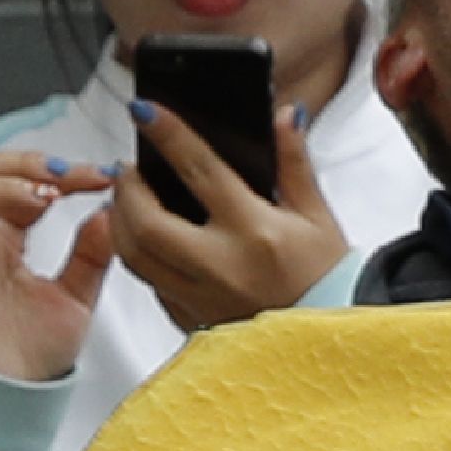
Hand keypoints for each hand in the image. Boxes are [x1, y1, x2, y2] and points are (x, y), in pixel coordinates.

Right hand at [0, 148, 117, 386]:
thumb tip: (110, 209)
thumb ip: (92, 254)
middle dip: (20, 165)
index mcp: (6, 239)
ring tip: (39, 200)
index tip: (98, 175)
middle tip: (62, 178)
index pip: (20, 181)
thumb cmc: (33, 355)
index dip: (57, 170)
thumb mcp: (77, 297)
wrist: (14, 406)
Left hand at [107, 105, 346, 333]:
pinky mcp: (192, 321)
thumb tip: (283, 116)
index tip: (145, 111)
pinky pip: (150, 285)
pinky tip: (147, 239)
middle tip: (129, 168)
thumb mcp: (317, 215)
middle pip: (147, 222)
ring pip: (136, 257)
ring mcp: (202, 298)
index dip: (167, 136)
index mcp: (254, 231)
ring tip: (128, 200)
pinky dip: (141, 258)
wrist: (328, 339)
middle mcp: (221, 266)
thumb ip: (294, 163)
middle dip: (128, 188)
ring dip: (121, 223)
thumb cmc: (326, 278)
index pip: (199, 171)